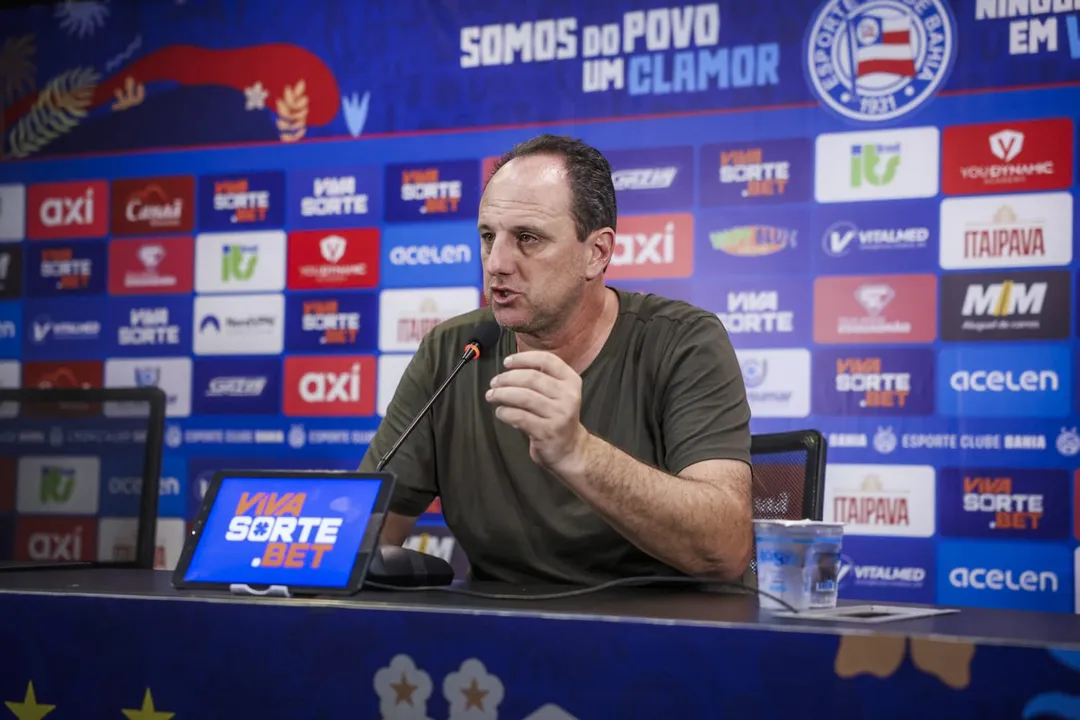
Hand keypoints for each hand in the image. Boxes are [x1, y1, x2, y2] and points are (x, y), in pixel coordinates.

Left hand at [485, 350, 589, 472]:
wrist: (569, 449)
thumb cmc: (557, 417)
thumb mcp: (558, 393)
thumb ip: (541, 377)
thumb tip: (510, 368)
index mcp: (571, 381)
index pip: (547, 360)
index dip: (523, 358)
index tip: (506, 362)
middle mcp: (568, 396)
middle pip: (531, 377)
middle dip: (507, 378)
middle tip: (494, 383)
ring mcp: (559, 414)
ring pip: (524, 396)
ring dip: (502, 394)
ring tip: (492, 395)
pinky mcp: (547, 431)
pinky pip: (520, 417)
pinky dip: (505, 412)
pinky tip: (500, 412)